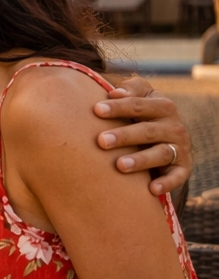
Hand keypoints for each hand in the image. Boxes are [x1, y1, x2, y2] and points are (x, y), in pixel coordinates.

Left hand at [95, 77, 189, 196]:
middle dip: (124, 136)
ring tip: (120, 165)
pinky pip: (177, 176)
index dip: (118, 107)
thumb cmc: (141, 113)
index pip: (138, 105)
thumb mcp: (140, 96)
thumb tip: (115, 92)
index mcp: (162, 106)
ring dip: (141, 160)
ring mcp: (179, 147)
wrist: (167, 136)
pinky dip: (167, 183)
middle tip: (101, 141)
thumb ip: (131, 90)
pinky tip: (152, 189)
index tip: (96, 111)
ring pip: (160, 153)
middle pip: (147, 130)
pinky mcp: (183, 167)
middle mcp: (173, 126)